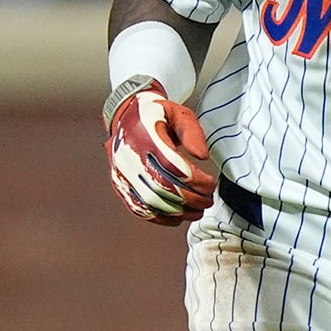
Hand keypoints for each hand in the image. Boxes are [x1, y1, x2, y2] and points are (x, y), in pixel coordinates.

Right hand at [106, 80, 215, 224]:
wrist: (126, 117)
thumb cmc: (156, 115)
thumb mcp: (178, 113)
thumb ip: (192, 132)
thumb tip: (202, 156)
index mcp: (143, 135)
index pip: (171, 166)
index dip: (194, 180)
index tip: (210, 184)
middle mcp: (128, 156)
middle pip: (162, 187)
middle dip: (190, 199)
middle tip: (208, 200)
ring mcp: (122, 173)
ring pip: (151, 202)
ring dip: (178, 211)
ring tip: (197, 210)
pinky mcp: (120, 185)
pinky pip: (139, 209)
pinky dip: (161, 217)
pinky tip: (178, 217)